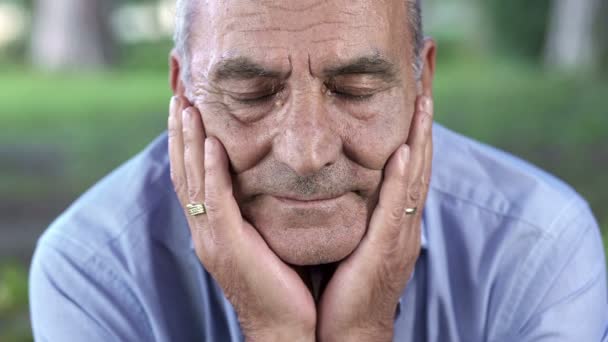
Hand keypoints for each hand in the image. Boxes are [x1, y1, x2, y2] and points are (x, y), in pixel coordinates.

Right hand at [167, 96, 315, 341]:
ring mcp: (211, 238)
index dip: (186, 142)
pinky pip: (214, 203)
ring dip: (189, 143)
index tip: (188, 108)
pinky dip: (210, 173)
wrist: (286, 325)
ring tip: (187, 108)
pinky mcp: (228, 246)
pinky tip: (212, 146)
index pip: (192, 176)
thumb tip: (262, 178)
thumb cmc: (281, 281)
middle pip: (183, 172)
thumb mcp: (263, 236)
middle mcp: (204, 230)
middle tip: (178, 96)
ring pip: (192, 182)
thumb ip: (254, 209)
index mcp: (212, 227)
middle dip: (180, 133)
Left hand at [317, 96, 433, 340]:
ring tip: (425, 99)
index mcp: (395, 217)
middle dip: (424, 118)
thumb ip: (357, 208)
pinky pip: (397, 206)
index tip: (417, 89)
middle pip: (419, 159)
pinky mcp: (386, 248)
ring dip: (420, 137)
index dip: (414, 125)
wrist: (347, 330)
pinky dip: (402, 177)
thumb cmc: (346, 285)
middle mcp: (404, 220)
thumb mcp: (353, 236)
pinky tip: (402, 150)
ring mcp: (400, 234)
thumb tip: (345, 178)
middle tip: (429, 77)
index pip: (408, 161)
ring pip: (414, 176)